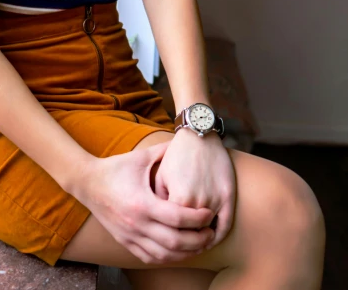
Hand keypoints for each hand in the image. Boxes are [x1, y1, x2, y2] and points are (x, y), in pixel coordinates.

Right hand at [71, 142, 216, 264]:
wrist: (87, 183)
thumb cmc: (115, 168)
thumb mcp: (140, 157)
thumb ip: (163, 151)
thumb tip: (184, 140)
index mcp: (142, 202)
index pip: (177, 218)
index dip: (197, 219)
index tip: (209, 214)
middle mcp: (137, 223)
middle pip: (174, 242)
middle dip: (197, 240)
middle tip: (210, 233)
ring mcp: (130, 236)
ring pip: (164, 255)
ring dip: (185, 253)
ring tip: (199, 244)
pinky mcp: (125, 242)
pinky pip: (150, 258)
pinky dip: (167, 257)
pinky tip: (178, 251)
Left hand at [153, 129, 235, 249]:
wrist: (199, 136)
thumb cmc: (177, 155)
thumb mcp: (161, 176)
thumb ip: (160, 201)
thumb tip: (158, 223)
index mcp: (179, 200)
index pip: (173, 231)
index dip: (168, 237)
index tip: (164, 242)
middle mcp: (198, 203)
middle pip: (191, 235)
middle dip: (184, 244)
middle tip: (180, 249)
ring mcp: (215, 200)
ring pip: (208, 233)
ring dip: (201, 242)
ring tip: (194, 246)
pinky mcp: (228, 196)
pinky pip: (226, 225)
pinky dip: (218, 236)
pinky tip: (211, 239)